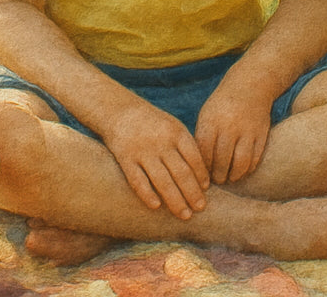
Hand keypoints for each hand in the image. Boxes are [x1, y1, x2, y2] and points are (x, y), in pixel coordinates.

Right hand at [100, 101, 209, 218]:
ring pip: (162, 181)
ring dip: (175, 200)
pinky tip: (156, 207)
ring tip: (185, 215)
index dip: (201, 175)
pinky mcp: (125, 159)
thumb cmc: (153, 123)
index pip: (194, 157)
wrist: (120, 110)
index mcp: (176, 132)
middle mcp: (161, 142)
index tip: (206, 190)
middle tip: (200, 209)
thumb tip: (203, 176)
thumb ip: (186, 147)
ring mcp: (143, 151)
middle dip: (192, 193)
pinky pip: (138, 181)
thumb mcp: (172, 126)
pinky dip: (148, 194)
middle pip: (181, 172)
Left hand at [194, 80, 271, 184]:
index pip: (205, 154)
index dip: (203, 169)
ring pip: (240, 164)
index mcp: (211, 121)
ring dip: (234, 176)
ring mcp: (247, 131)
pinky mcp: (261, 134)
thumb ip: (202, 138)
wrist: (249, 85)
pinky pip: (254, 159)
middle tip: (217, 180)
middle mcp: (229, 126)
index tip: (203, 175)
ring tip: (230, 178)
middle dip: (219, 176)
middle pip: (222, 162)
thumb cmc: (222, 105)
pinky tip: (242, 170)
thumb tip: (198, 169)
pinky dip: (248, 169)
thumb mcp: (207, 115)